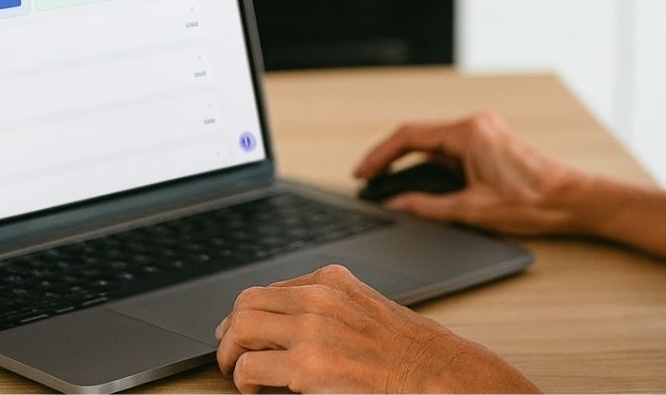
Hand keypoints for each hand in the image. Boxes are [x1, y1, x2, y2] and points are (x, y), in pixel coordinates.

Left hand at [215, 264, 536, 392]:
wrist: (436, 374)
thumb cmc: (406, 351)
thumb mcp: (365, 309)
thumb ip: (329, 307)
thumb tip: (288, 321)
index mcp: (331, 281)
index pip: (267, 289)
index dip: (248, 315)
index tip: (243, 334)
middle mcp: (318, 297)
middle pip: (245, 302)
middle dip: (231, 332)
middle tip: (231, 355)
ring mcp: (311, 330)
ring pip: (239, 329)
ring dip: (230, 355)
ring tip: (237, 373)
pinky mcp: (308, 367)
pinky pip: (250, 369)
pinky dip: (244, 382)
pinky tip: (257, 391)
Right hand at [353, 110, 587, 235]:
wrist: (570, 200)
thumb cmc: (531, 202)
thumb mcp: (472, 209)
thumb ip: (428, 207)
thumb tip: (397, 206)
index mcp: (468, 132)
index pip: (409, 137)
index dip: (380, 156)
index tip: (362, 174)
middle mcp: (475, 124)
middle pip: (420, 138)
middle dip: (392, 160)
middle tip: (369, 181)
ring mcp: (484, 130)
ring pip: (436, 145)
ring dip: (414, 164)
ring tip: (390, 186)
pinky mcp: (490, 141)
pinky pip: (452, 149)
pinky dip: (434, 165)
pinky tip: (422, 184)